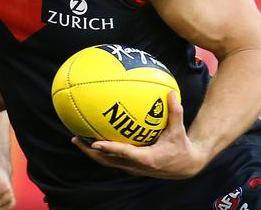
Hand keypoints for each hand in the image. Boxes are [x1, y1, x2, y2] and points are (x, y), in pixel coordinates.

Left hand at [71, 91, 207, 178]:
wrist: (185, 167)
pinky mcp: (131, 166)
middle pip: (107, 160)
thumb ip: (175, 112)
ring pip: (106, 161)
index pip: (123, 153)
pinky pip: (111, 158)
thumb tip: (172, 92)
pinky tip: (92, 138)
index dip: (108, 148)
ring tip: (77, 138)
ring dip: (91, 151)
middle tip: (75, 138)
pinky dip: (100, 150)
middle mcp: (136, 166)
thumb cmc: (181, 147)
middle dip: (89, 150)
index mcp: (147, 159)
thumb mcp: (179, 130)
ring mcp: (132, 168)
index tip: (94, 142)